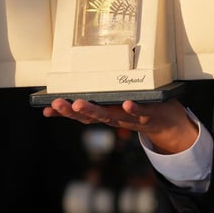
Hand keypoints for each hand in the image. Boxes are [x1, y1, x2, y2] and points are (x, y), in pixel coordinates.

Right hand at [44, 98, 197, 154]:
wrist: (168, 125)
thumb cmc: (138, 110)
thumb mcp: (117, 106)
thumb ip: (101, 101)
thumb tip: (87, 87)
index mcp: (106, 114)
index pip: (80, 115)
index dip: (63, 113)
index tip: (46, 109)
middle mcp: (114, 118)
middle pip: (89, 117)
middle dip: (72, 111)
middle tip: (57, 104)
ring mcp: (129, 118)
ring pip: (109, 116)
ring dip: (94, 111)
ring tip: (79, 104)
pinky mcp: (148, 115)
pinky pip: (139, 112)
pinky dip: (132, 109)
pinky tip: (125, 103)